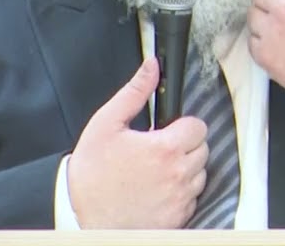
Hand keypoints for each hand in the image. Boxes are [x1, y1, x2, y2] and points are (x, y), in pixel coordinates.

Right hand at [67, 58, 208, 227]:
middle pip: (202, 149)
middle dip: (184, 145)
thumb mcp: (106, 124)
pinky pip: (192, 199)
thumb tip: (152, 67)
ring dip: (184, 169)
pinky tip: (157, 190)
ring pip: (200, 175)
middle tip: (159, 149)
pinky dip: (180, 193)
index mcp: (165, 148)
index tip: (167, 130)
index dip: (183, 125)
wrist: (82, 217)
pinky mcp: (178, 218)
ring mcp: (180, 199)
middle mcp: (178, 175)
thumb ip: (134, 93)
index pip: (198, 127)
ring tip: (156, 170)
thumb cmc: (92, 174)